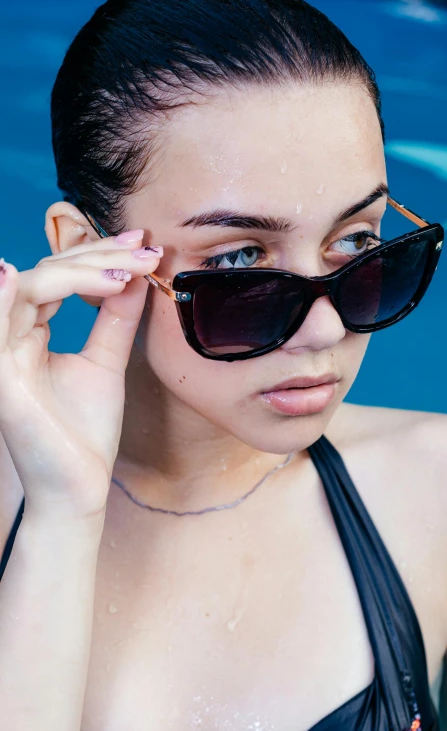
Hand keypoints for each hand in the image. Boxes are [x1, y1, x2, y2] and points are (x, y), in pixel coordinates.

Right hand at [0, 230, 162, 523]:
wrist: (79, 486)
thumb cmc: (85, 431)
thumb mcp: (107, 361)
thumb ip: (115, 318)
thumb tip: (136, 275)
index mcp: (30, 331)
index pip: (59, 277)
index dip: (100, 255)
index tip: (145, 244)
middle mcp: (11, 336)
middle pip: (46, 274)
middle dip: (100, 256)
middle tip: (147, 250)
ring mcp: (3, 355)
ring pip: (30, 287)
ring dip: (82, 271)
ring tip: (129, 269)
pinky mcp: (2, 377)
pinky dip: (10, 296)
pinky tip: (44, 276)